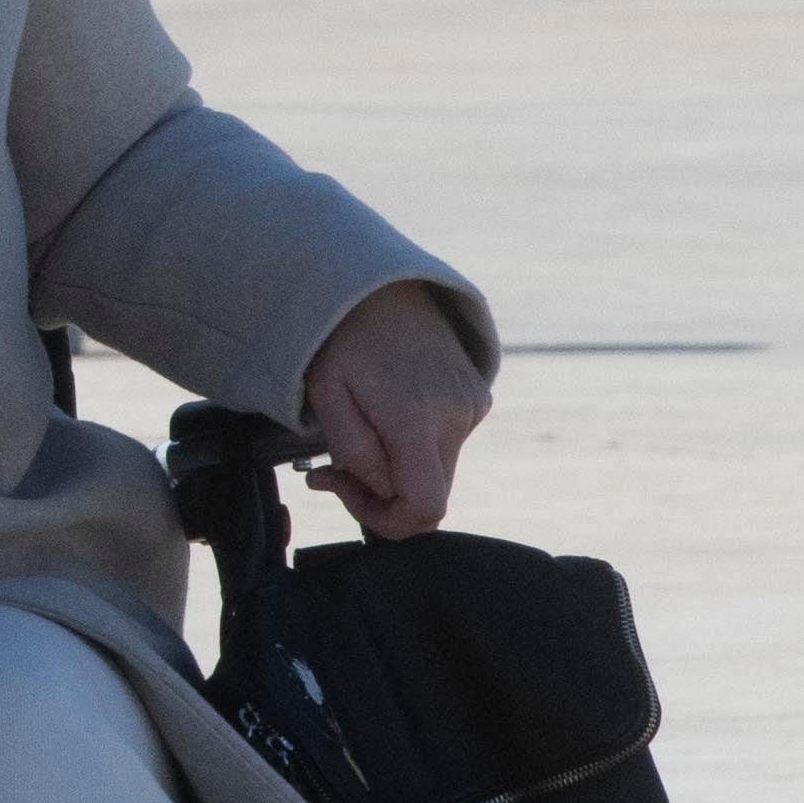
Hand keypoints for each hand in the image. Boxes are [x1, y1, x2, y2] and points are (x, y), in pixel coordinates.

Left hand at [295, 277, 487, 539]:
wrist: (379, 280)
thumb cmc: (340, 336)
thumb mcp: (325, 394)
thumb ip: (355, 453)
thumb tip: (381, 490)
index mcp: (416, 417)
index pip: (425, 508)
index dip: (387, 522)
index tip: (346, 493)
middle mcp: (457, 414)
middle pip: (431, 495)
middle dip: (383, 495)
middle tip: (337, 467)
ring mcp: (473, 404)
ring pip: (438, 470)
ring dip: (398, 467)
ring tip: (360, 429)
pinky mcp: (478, 395)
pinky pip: (448, 442)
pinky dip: (416, 443)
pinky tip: (388, 411)